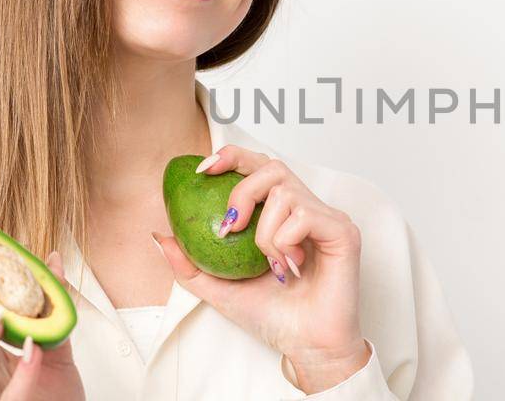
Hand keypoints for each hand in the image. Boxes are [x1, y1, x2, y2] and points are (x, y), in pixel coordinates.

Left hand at [152, 144, 370, 392]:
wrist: (305, 346)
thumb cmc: (273, 317)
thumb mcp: (219, 288)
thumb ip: (190, 264)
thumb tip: (161, 236)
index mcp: (282, 214)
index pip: (259, 167)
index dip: (232, 157)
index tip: (203, 170)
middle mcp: (306, 208)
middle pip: (272, 166)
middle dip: (243, 190)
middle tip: (229, 227)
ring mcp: (327, 218)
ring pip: (286, 193)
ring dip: (264, 232)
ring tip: (269, 264)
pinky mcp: (344, 232)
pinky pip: (305, 215)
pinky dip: (285, 242)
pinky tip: (289, 268)